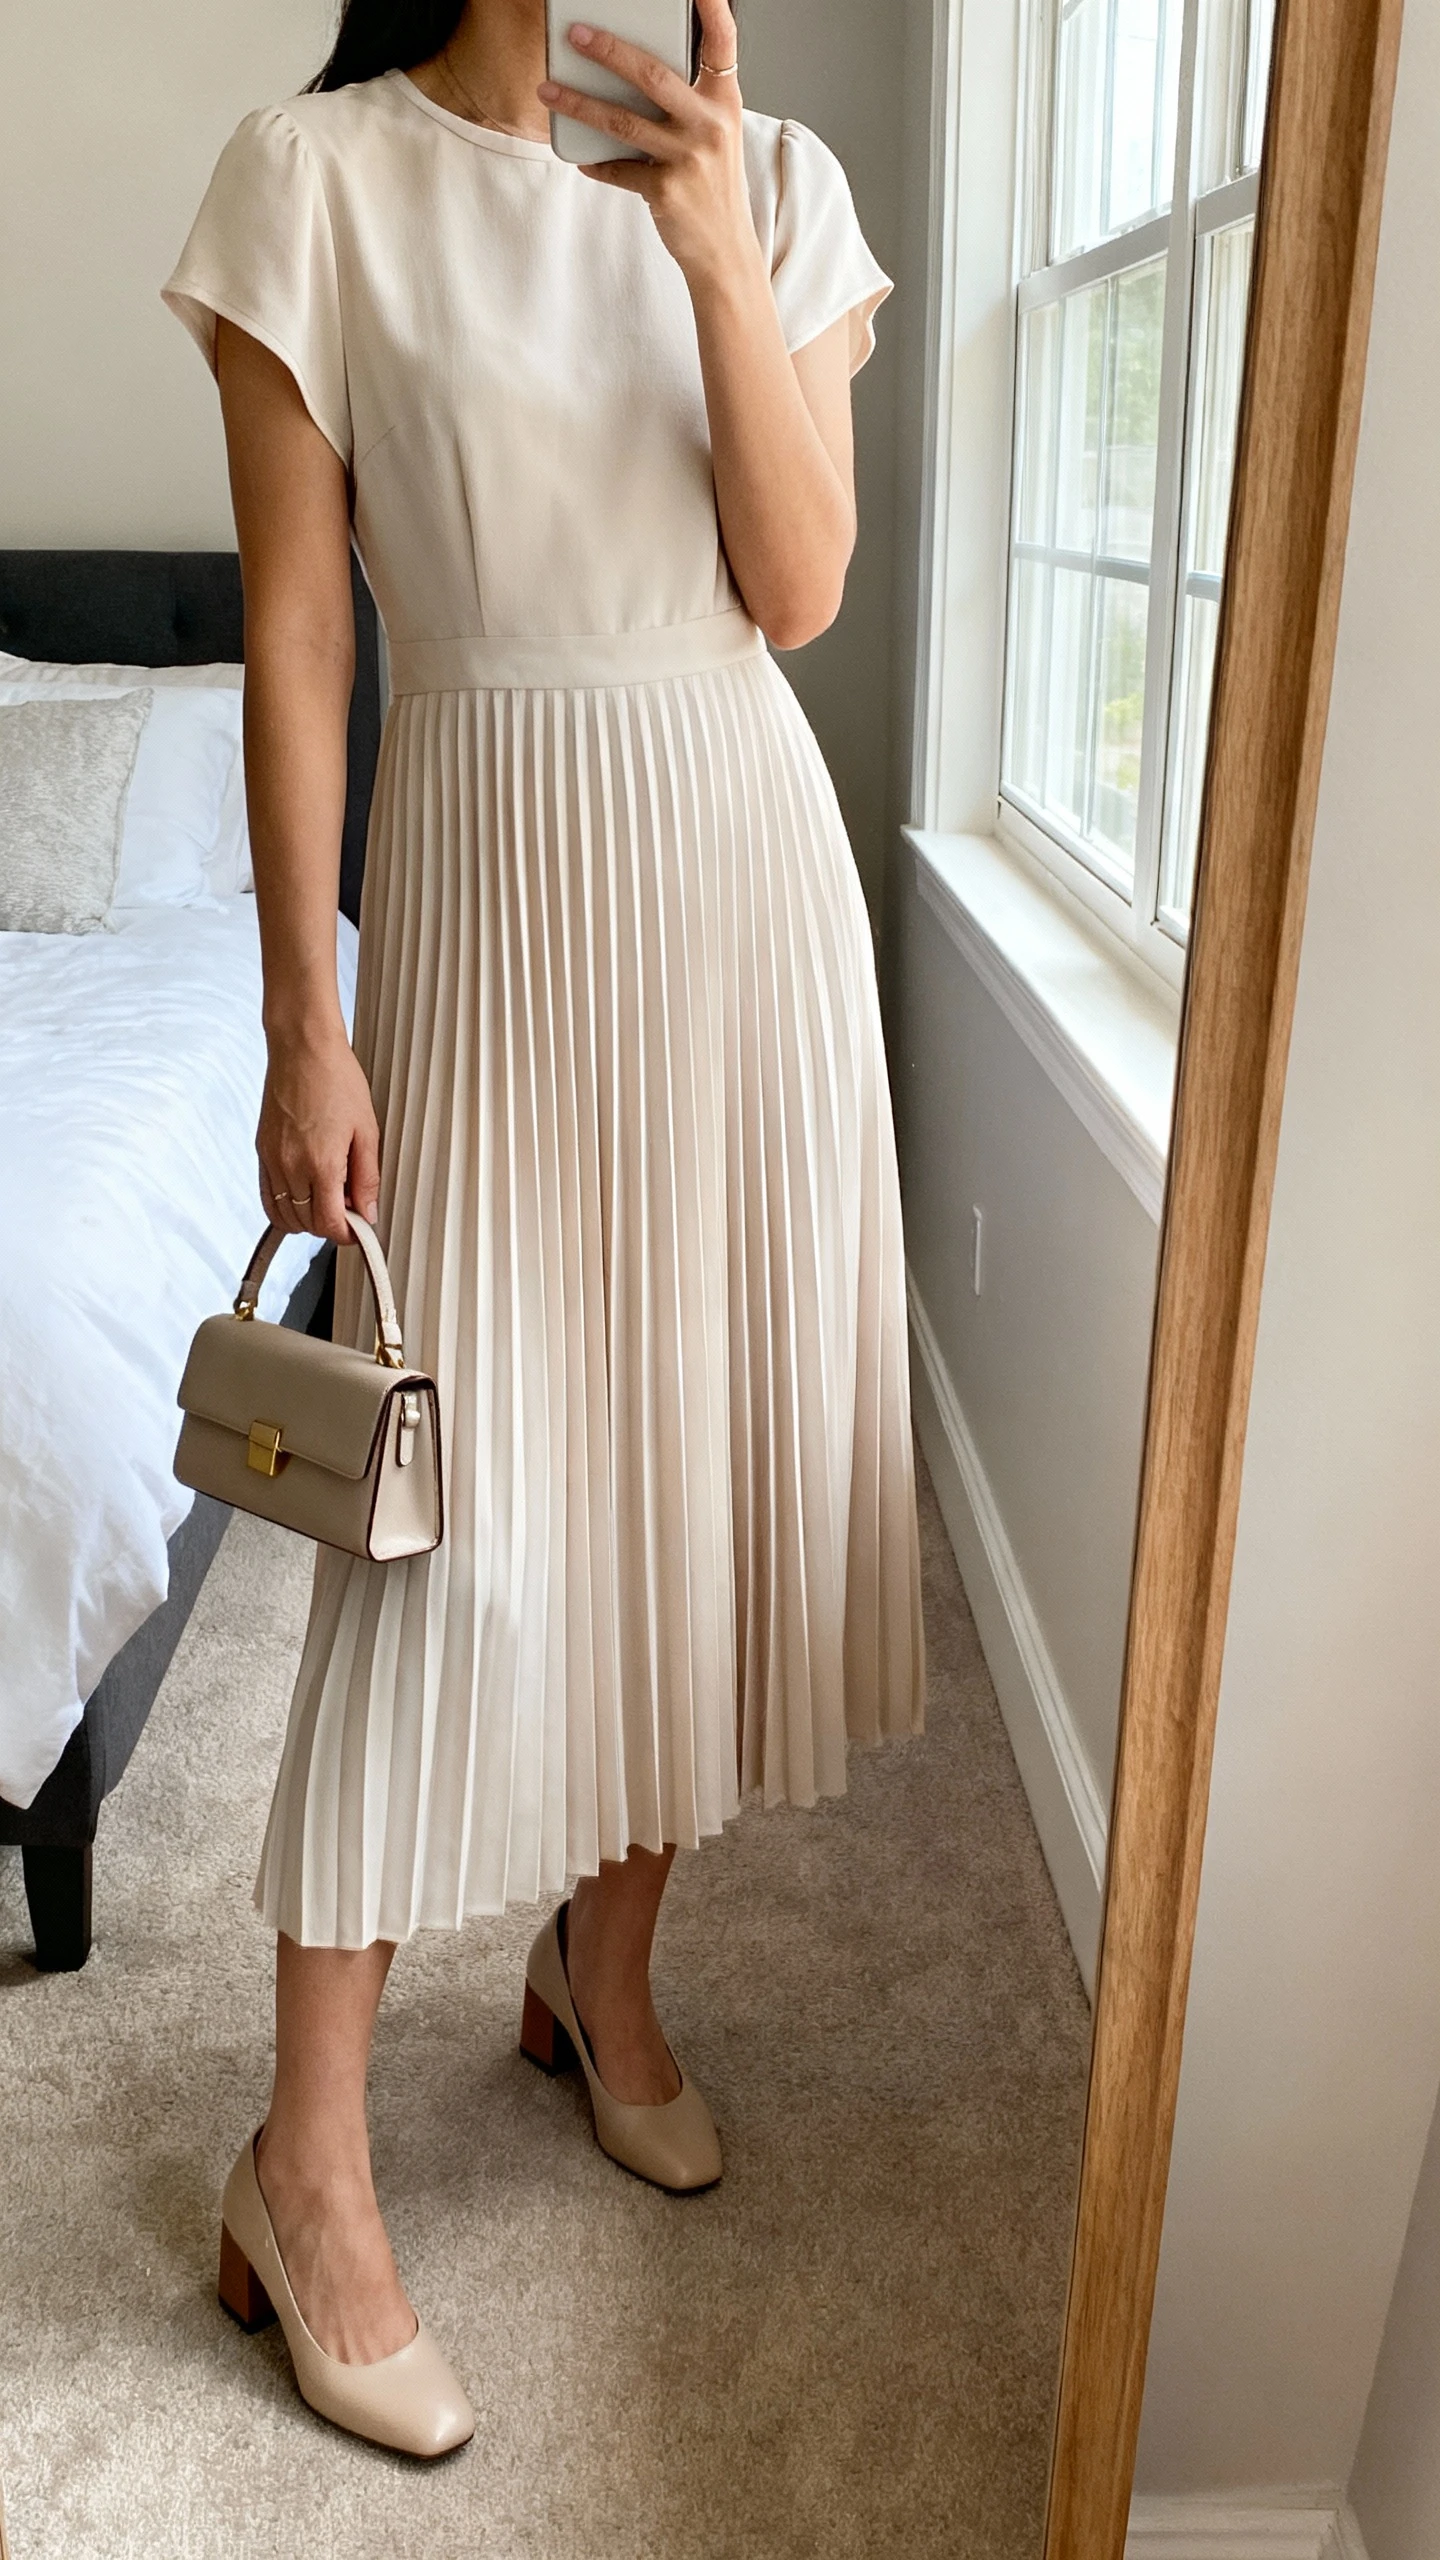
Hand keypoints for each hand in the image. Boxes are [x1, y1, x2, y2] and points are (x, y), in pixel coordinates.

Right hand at [257, 1030, 379, 1245]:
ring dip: (307, 1219)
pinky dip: (285, 1206)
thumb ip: (367, 1178)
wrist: (302, 1048)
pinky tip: (305, 1193)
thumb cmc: (336, 1079)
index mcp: (321, 1164)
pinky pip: (268, 1196)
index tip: (359, 1230)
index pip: (328, 1224)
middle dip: (330, 1225)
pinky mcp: (262, 1151)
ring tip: (329, 1198)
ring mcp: (272, 1160)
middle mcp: (290, 1166)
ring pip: (284, 1216)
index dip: (347, 1235)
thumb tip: (368, 1213)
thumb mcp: (367, 1131)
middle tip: (350, 1208)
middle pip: (306, 1224)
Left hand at [537, 0, 754, 284]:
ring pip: (622, 120)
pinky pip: (618, 169)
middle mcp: (710, 125)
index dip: (713, 7)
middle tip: (575, 34)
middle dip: (608, 50)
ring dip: (578, 103)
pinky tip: (582, 158)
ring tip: (549, 91)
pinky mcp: (666, 190)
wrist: (725, 251)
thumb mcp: (713, 136)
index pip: (722, 42)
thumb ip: (684, 103)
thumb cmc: (713, 187)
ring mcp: (688, 157)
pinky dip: (597, 164)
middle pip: (652, 74)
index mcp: (725, 102)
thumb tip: (629, 74)